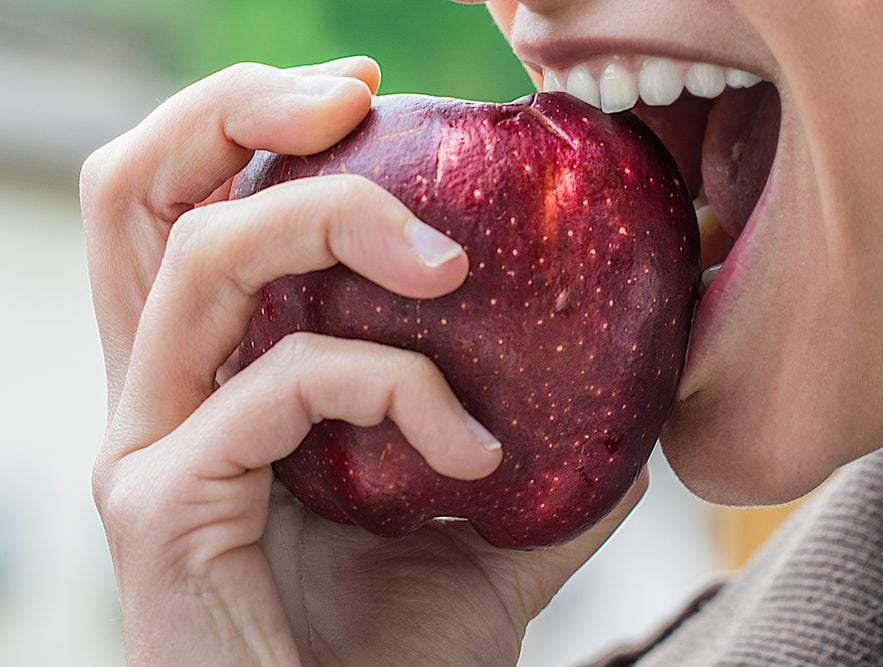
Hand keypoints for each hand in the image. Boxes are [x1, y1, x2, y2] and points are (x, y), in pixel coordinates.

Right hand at [82, 58, 646, 666]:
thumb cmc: (398, 657)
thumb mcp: (481, 536)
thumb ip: (531, 459)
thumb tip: (620, 403)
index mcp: (215, 386)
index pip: (188, 210)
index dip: (250, 124)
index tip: (367, 95)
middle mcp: (159, 400)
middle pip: (137, 194)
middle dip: (236, 112)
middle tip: (353, 98)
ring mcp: (148, 450)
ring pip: (203, 258)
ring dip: (337, 222)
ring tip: (447, 266)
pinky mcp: (162, 507)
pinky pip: (284, 387)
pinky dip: (396, 387)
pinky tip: (474, 451)